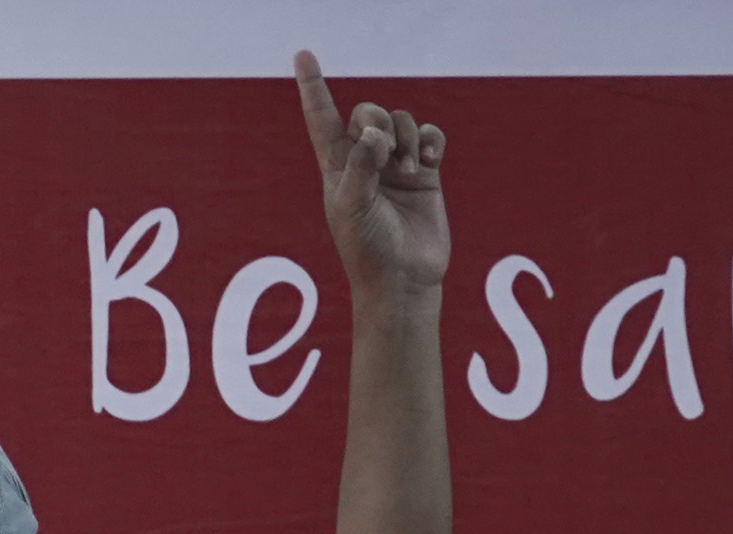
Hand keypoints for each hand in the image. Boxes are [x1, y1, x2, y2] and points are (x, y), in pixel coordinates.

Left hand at [295, 54, 448, 293]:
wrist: (403, 280)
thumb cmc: (368, 250)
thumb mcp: (352, 207)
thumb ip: (360, 165)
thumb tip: (375, 133)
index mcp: (337, 168)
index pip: (321, 119)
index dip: (313, 88)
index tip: (303, 55)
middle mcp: (365, 162)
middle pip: (368, 112)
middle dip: (376, 119)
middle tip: (383, 150)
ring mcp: (395, 167)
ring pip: (401, 121)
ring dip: (405, 136)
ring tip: (407, 169)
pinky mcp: (425, 175)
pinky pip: (429, 136)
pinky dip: (429, 141)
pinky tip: (426, 163)